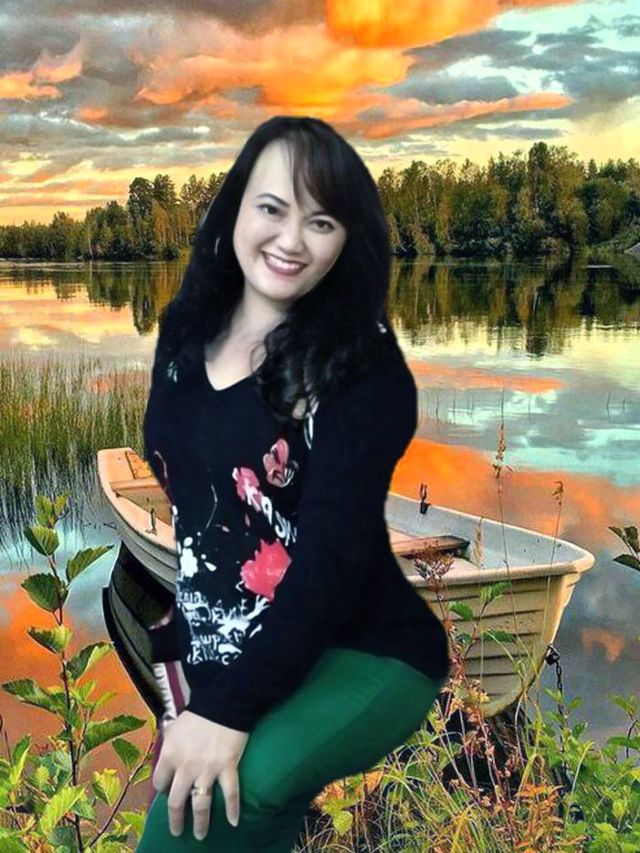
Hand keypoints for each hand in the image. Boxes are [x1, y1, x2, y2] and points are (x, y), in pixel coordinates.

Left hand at [152, 709, 249, 840]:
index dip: (163, 791)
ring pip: (201, 805)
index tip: (168, 795)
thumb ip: (168, 744)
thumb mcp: (174, 727)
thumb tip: (166, 757)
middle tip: (177, 831)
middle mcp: (185, 767)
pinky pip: (230, 793)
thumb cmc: (197, 713)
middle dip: (176, 820)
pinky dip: (233, 808)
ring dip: (200, 823)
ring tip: (200, 835)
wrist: (223, 703)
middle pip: (177, 802)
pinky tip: (233, 821)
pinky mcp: (227, 768)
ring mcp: (207, 770)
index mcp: (170, 755)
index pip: (160, 783)